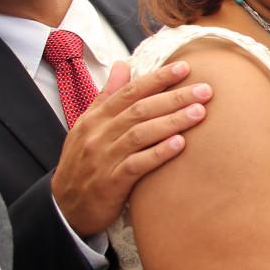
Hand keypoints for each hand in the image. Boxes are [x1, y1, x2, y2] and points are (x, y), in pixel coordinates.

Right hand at [53, 60, 212, 235]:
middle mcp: (99, 134)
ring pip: (140, 134)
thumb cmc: (83, 162)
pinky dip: (158, 153)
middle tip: (204, 90)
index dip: (158, 78)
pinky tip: (180, 144)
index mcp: (96, 118)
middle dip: (174, 97)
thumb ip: (108, 96)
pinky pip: (137, 165)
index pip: (130, 92)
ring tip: (199, 113)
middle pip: (140, 110)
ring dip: (172, 121)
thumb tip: (123, 65)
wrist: (66, 205)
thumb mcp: (88, 125)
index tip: (184, 68)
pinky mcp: (111, 182)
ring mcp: (104, 158)